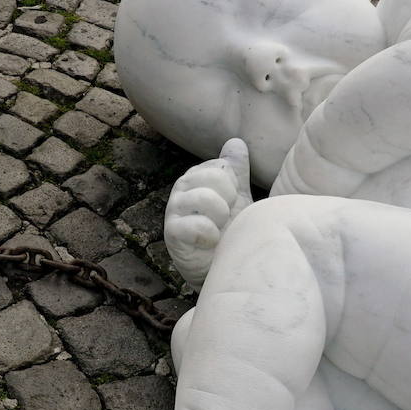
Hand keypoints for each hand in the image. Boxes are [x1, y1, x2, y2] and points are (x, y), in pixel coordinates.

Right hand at [165, 138, 253, 286]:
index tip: (231, 204)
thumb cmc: (230, 231)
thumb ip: (236, 169)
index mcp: (196, 176)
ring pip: (206, 198)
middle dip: (229, 200)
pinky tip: (212, 242)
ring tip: (220, 229)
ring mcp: (174, 210)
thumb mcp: (238, 197)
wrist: (223, 267)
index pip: (223, 166)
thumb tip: (235, 142)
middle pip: (215, 177)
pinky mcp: (172, 233)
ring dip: (222, 217)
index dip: (235, 187)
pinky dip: (212, 235)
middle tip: (225, 218)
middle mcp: (182, 189)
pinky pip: (198, 225)